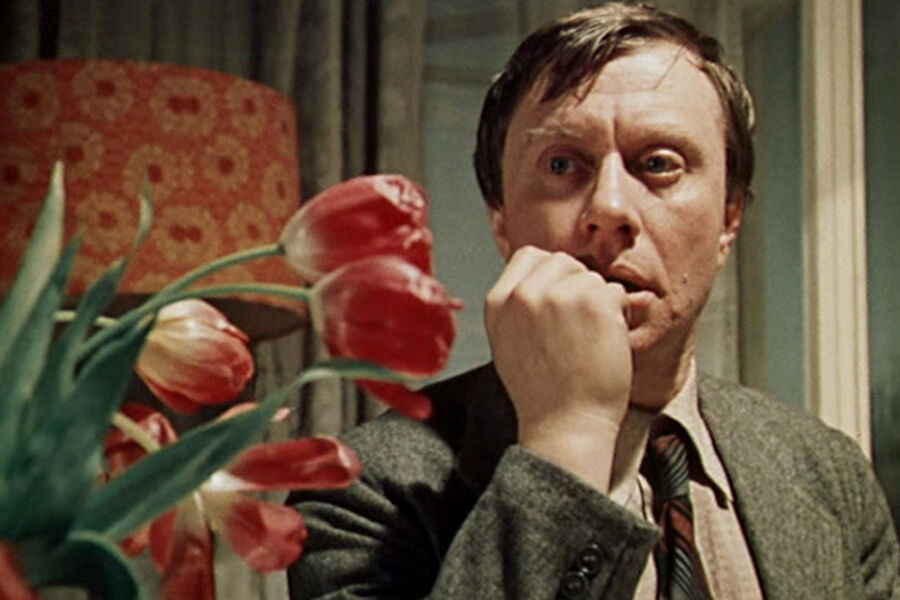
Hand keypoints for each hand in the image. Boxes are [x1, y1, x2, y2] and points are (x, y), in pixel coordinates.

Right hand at [484, 246, 631, 490]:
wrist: (564, 425)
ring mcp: (557, 295)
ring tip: (589, 341)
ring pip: (591, 277)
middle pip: (563, 261)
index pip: (529, 256)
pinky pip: (616, 292)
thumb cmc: (542, 393)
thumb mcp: (508, 342)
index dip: (551, 275)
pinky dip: (620, 315)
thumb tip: (544, 281)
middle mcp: (524, 293)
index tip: (560, 301)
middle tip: (579, 327)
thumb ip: (518, 306)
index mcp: (498, 302)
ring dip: (599, 303)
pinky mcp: (592, 302)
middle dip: (577, 286)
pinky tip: (605, 344)